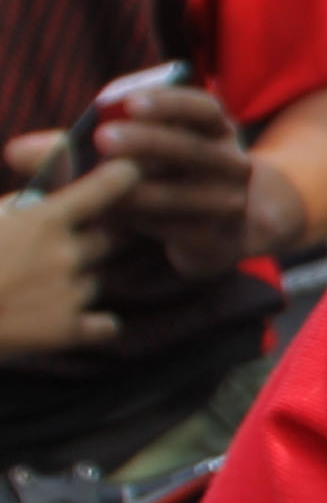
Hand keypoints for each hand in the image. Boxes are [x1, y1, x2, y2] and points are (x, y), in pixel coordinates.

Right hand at [0, 161, 135, 356]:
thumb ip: (19, 205)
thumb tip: (47, 197)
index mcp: (42, 220)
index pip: (107, 187)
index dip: (122, 178)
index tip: (130, 172)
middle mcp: (65, 254)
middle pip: (105, 240)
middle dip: (84, 242)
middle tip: (53, 251)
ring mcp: (68, 293)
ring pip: (95, 281)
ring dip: (75, 282)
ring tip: (32, 288)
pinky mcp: (66, 330)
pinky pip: (104, 324)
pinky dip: (92, 323)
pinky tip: (67, 317)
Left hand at [11, 87, 284, 279]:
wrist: (234, 225)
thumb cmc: (167, 178)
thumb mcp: (135, 156)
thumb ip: (79, 151)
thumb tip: (16, 152)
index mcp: (215, 129)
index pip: (201, 107)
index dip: (169, 103)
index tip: (129, 101)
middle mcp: (231, 162)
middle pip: (193, 148)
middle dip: (149, 142)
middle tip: (104, 138)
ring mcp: (230, 201)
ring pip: (182, 194)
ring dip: (141, 190)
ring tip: (104, 191)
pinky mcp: (218, 239)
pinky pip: (179, 230)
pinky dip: (144, 223)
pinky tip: (115, 219)